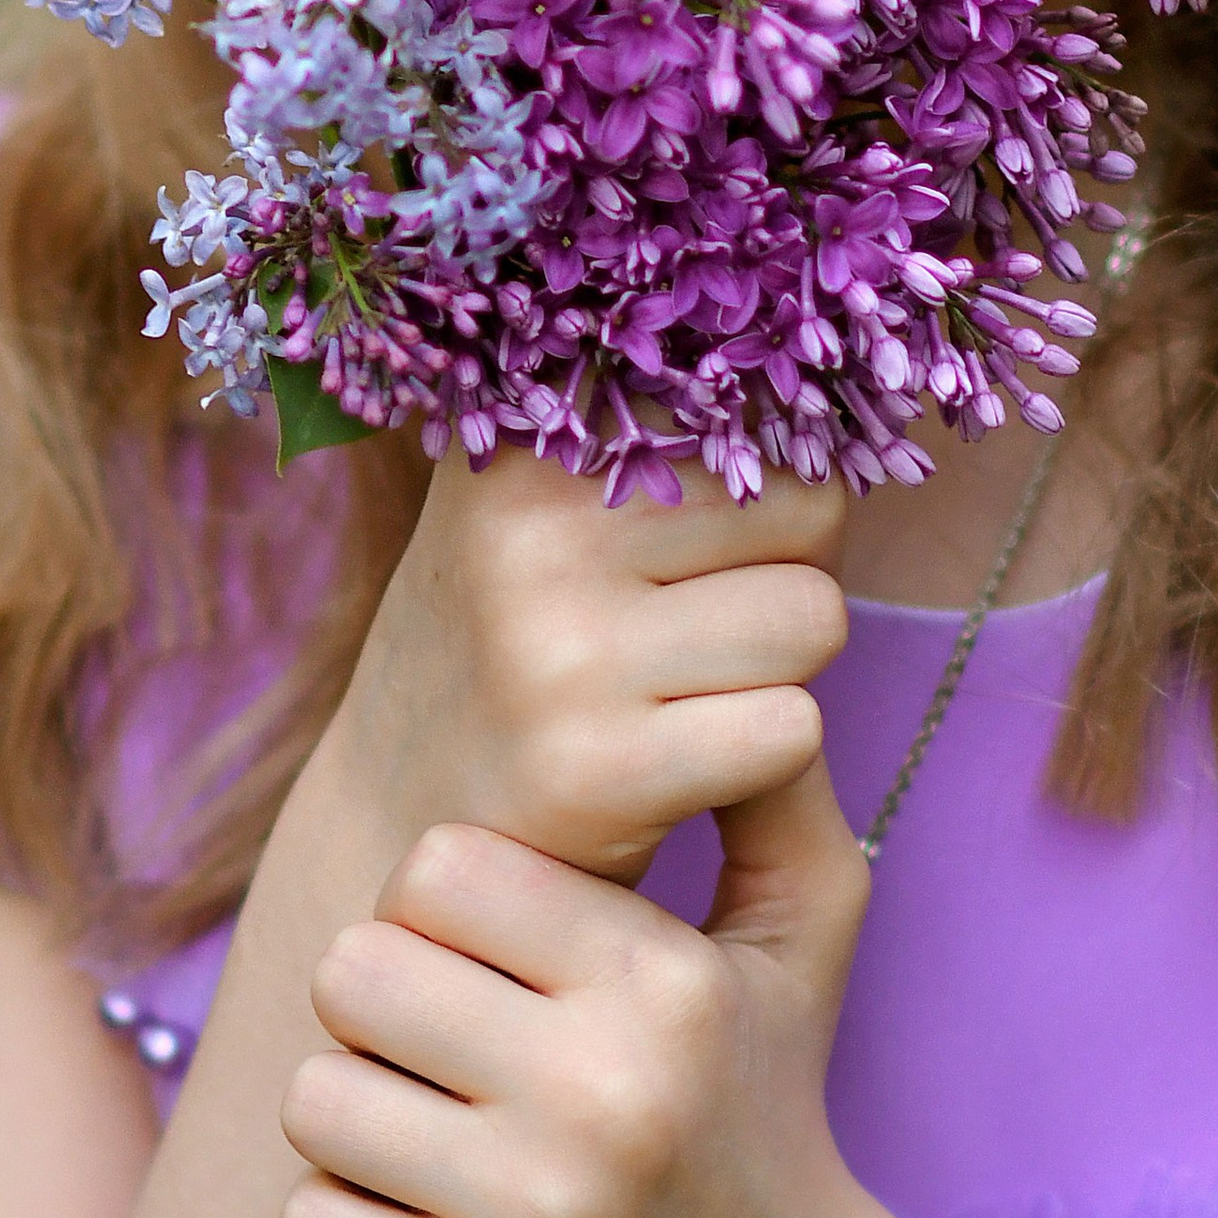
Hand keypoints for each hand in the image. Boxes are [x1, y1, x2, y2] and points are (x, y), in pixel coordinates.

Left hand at [277, 757, 876, 1217]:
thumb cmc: (767, 1101)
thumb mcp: (806, 933)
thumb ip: (770, 788)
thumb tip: (751, 671)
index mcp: (663, 982)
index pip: (438, 866)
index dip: (442, 899)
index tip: (490, 948)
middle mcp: (604, 1092)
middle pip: (353, 969)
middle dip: (383, 998)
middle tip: (444, 1038)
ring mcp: (538, 1215)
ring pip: (314, 1097)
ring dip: (354, 1110)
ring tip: (431, 1125)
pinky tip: (423, 1215)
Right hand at [319, 442, 848, 888]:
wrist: (401, 820)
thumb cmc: (521, 646)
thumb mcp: (541, 511)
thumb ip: (651, 436)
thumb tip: (815, 396)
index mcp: (533, 441)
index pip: (765, 422)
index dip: (762, 495)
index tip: (686, 549)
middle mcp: (536, 526)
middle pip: (810, 511)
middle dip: (781, 578)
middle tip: (686, 636)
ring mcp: (562, 648)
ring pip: (815, 618)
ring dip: (780, 671)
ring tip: (683, 695)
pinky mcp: (595, 769)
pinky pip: (793, 729)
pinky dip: (765, 761)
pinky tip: (681, 768)